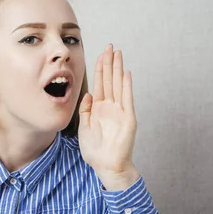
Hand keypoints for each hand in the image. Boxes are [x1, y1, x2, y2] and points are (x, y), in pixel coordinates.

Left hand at [78, 44, 138, 189]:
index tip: (100, 54)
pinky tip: (126, 73)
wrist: (107, 166)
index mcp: (99, 109)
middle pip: (110, 80)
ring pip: (118, 85)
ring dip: (118, 69)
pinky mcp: (128, 119)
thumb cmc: (95, 151)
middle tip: (110, 46)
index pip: (100, 84)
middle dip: (109, 63)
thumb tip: (87, 94)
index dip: (100, 69)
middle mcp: (110, 107)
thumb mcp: (84, 127)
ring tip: (118, 54)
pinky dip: (126, 86)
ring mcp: (120, 112)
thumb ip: (85, 110)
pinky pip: (127, 99)